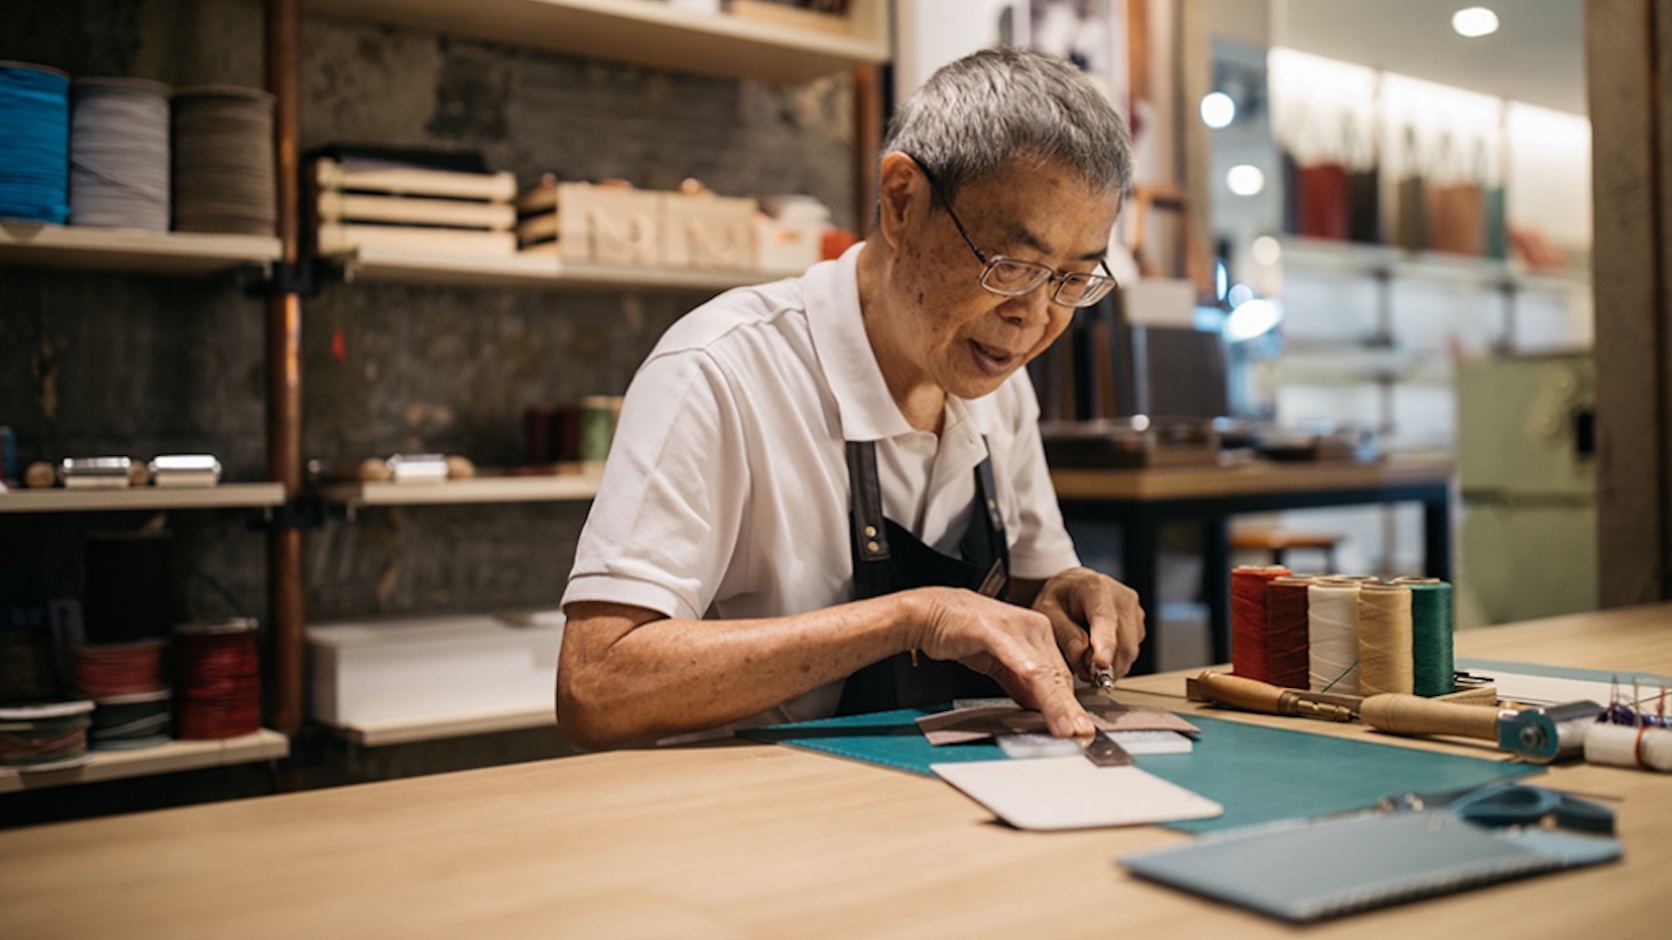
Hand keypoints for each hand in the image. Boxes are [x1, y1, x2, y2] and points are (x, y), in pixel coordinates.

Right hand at [909, 587, 1095, 737]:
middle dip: (1070, 710)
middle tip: (1083, 735)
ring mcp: (1016, 628)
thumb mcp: (999, 661)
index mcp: (1037, 632)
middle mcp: (1033, 627)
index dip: (1070, 705)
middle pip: (1058, 675)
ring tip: (1068, 728)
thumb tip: (1039, 708)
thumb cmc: (962, 633)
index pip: (1061, 675)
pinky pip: (1019, 661)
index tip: (1079, 728)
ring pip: (1044, 672)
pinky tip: (1041, 701)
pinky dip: (1032, 683)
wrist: (929, 612)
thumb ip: (1020, 683)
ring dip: (1057, 704)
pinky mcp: (995, 631)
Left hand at [1031, 567, 1144, 683]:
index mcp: (1096, 588)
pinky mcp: (1139, 624)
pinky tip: (1099, 653)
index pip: (1104, 619)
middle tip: (1083, 673)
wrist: (1074, 587)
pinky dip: (1116, 661)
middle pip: (1123, 643)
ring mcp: (1134, 611)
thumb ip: (1063, 634)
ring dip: (1110, 666)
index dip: (1105, 644)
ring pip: (1130, 652)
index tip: (1102, 663)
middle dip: (1104, 667)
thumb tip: (1080, 657)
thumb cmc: (1059, 598)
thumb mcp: (1047, 612)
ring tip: (1087, 661)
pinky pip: (1131, 652)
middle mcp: (1122, 598)